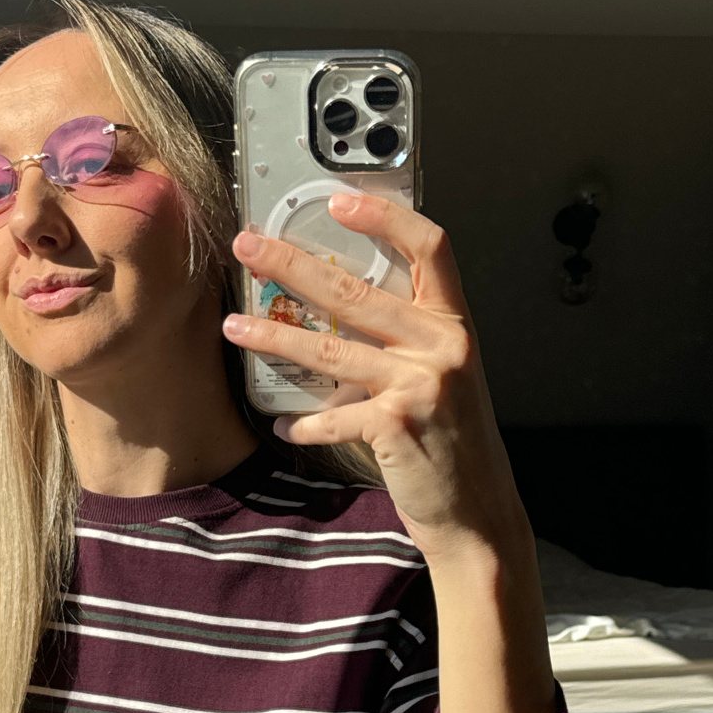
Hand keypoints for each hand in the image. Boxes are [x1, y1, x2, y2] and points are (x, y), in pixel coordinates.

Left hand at [221, 195, 519, 562]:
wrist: (477, 511)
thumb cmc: (454, 442)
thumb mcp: (446, 376)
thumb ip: (409, 338)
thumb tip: (344, 304)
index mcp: (454, 323)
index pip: (430, 246)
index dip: (385, 217)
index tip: (340, 201)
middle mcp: (443, 345)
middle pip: (357, 288)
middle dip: (293, 263)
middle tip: (249, 247)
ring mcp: (422, 384)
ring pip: (331, 348)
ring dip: (275, 337)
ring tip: (234, 327)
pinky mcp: (397, 426)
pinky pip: (333, 415)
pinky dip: (305, 422)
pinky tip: (285, 424)